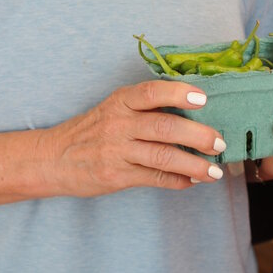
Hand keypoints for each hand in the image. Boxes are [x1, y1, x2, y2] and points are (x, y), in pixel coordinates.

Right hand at [45, 78, 231, 194]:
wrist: (53, 158)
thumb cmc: (93, 130)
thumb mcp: (114, 108)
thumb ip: (147, 108)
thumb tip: (195, 113)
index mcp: (121, 101)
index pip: (152, 92)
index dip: (179, 93)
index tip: (204, 98)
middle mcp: (118, 123)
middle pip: (164, 127)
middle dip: (198, 135)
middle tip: (220, 143)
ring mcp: (117, 151)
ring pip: (163, 156)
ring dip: (194, 165)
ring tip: (214, 171)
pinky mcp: (116, 175)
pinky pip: (154, 178)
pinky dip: (177, 180)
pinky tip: (192, 181)